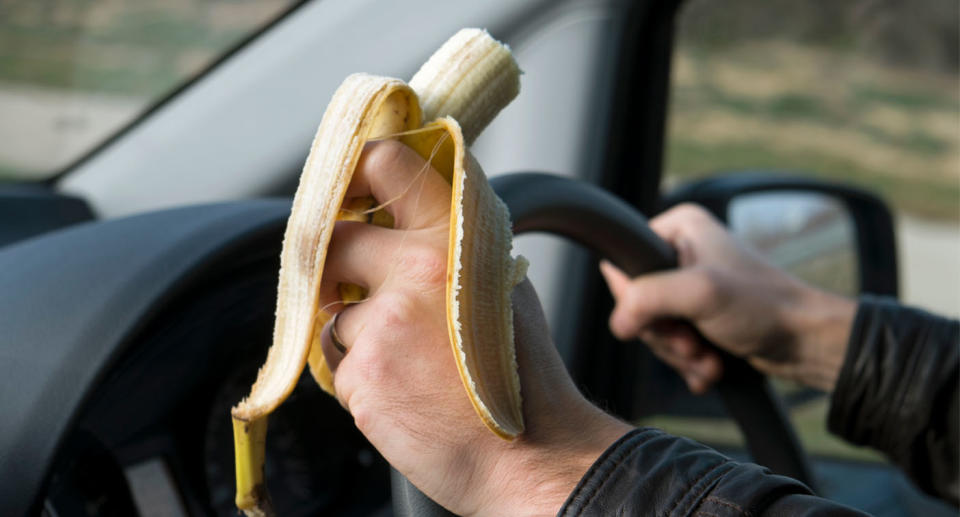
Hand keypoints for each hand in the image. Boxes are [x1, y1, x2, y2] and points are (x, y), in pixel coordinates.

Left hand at [319, 140, 630, 515]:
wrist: (529, 455)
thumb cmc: (520, 374)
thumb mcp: (502, 285)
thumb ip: (453, 245)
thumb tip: (408, 220)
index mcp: (455, 236)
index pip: (388, 163)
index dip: (356, 171)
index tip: (350, 189)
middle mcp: (416, 268)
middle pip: (334, 239)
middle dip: (338, 268)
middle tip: (356, 289)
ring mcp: (384, 321)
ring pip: (332, 309)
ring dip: (355, 332)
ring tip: (409, 363)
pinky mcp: (362, 371)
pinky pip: (337, 359)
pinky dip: (360, 374)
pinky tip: (403, 390)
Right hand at [599, 204, 855, 392]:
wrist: (809, 342)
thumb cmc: (766, 306)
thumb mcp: (700, 293)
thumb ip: (649, 298)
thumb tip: (618, 323)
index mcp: (680, 227)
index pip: (624, 265)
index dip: (637, 302)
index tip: (670, 321)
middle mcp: (683, 251)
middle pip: (638, 304)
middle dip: (665, 336)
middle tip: (693, 344)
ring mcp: (692, 285)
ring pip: (656, 329)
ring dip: (679, 354)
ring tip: (708, 359)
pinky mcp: (703, 315)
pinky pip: (675, 343)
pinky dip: (689, 362)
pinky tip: (712, 368)